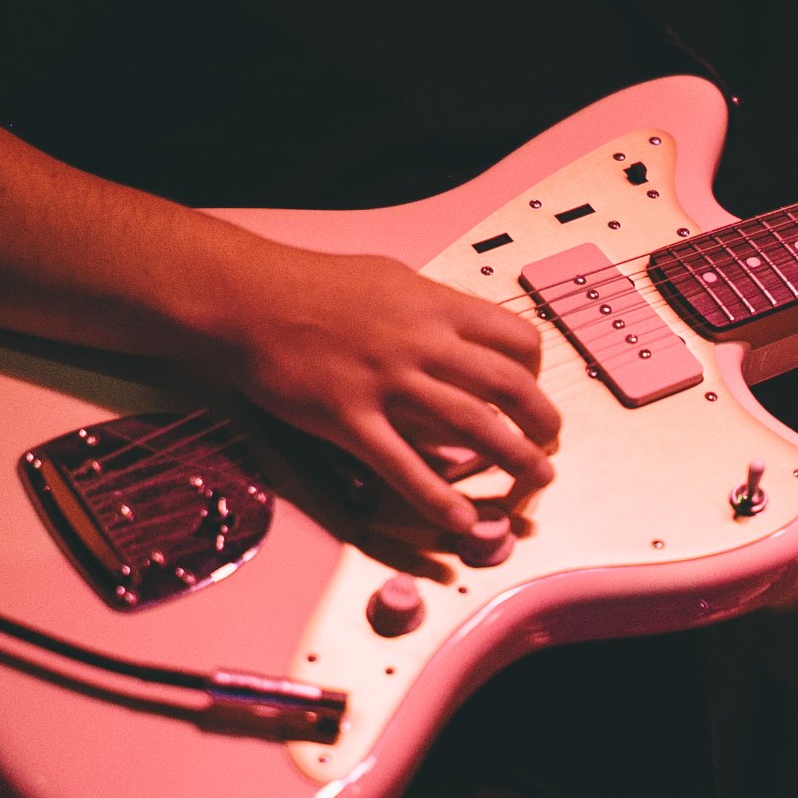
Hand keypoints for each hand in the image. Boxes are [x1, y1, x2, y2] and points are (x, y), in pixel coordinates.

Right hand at [214, 246, 559, 535]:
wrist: (248, 298)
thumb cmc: (313, 285)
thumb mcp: (388, 279)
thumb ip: (429, 308)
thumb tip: (462, 331)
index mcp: (435, 306)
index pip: (515, 337)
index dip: (536, 370)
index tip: (534, 390)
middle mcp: (421, 344)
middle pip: (508, 386)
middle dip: (542, 422)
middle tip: (550, 444)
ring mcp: (387, 383)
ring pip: (472, 427)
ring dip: (513, 459)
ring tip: (534, 480)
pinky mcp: (350, 420)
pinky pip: (404, 467)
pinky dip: (439, 499)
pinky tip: (461, 519)